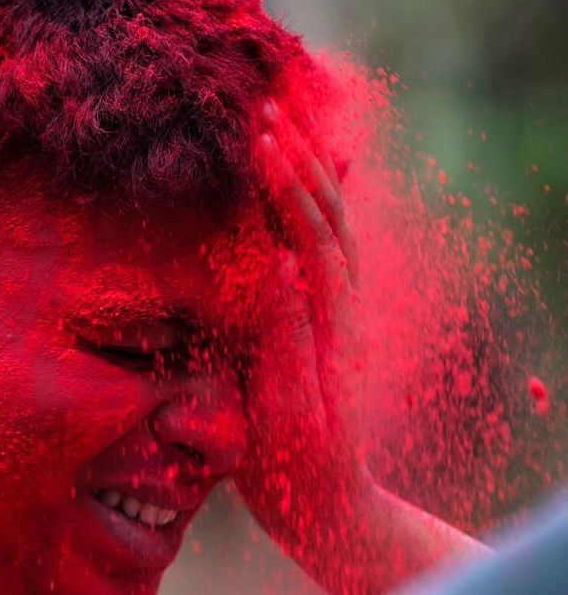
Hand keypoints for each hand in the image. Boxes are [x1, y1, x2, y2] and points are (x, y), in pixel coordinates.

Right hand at [235, 100, 486, 593]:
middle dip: (302, 157)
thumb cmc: (293, 464)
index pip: (310, 235)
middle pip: (329, 215)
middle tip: (270, 105)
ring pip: (335, 224)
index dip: (287, 184)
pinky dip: (325, 203)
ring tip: (288, 123)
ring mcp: (342, 311)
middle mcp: (344, 307)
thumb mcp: (282, 408)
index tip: (260, 135)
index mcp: (329, 323)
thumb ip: (282, 334)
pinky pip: (332, 247)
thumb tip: (275, 259)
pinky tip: (319, 182)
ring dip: (313, 170)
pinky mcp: (331, 318)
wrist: (328, 500)